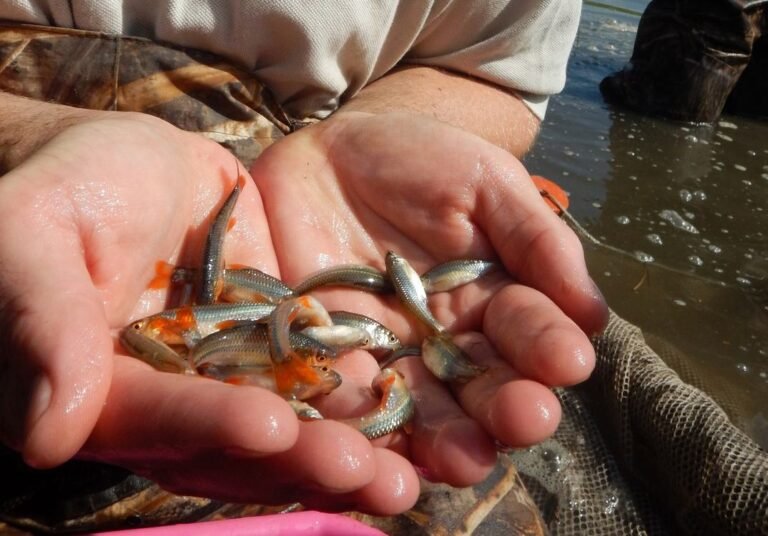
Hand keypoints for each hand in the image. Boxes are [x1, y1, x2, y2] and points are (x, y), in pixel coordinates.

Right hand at [0, 109, 417, 513]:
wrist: (121, 161)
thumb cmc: (62, 186)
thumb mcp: (32, 232)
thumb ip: (40, 322)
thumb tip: (45, 435)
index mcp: (101, 392)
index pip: (154, 419)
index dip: (207, 424)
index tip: (269, 425)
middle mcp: (171, 399)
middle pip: (235, 443)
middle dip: (302, 460)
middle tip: (373, 478)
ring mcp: (229, 374)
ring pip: (287, 423)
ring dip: (344, 451)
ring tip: (406, 478)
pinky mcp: (275, 343)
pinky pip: (317, 378)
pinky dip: (359, 401)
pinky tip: (411, 418)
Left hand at [251, 111, 607, 485]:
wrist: (328, 152)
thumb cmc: (416, 157)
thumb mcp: (484, 181)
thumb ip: (535, 237)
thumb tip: (593, 312)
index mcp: (492, 301)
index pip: (527, 333)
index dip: (547, 346)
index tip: (567, 360)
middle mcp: (445, 342)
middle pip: (480, 387)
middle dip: (505, 406)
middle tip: (525, 419)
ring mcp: (385, 356)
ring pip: (420, 409)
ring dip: (445, 438)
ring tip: (466, 458)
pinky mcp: (325, 361)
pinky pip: (344, 401)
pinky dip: (361, 429)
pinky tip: (381, 451)